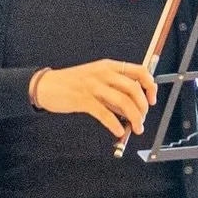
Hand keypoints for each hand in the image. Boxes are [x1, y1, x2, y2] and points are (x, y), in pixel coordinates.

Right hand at [33, 59, 157, 139]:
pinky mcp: (83, 100)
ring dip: (134, 118)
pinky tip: (117, 131)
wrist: (45, 85)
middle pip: (133, 89)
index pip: (139, 71)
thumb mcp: (95, 80)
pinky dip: (115, 124)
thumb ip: (113, 91)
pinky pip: (105, 114)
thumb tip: (131, 108)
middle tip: (142, 119)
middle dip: (143, 107)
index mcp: (108, 66)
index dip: (150, 86)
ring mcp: (93, 86)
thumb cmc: (70, 84)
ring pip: (123, 102)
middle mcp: (103, 73)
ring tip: (135, 128)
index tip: (152, 99)